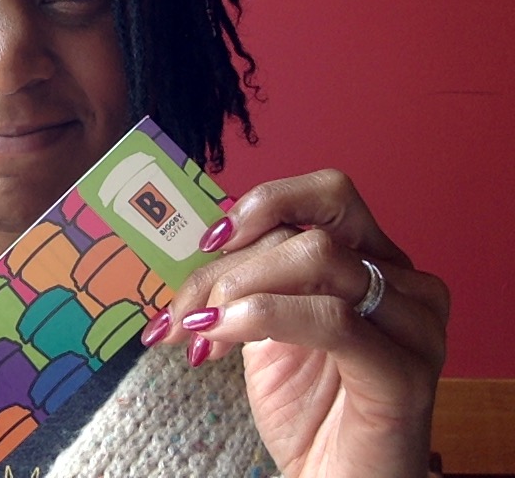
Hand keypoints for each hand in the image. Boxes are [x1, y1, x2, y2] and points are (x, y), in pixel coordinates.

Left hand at [143, 169, 449, 476]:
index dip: (263, 204)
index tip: (210, 239)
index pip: (325, 197)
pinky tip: (221, 337)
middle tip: (190, 306)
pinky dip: (262, 316)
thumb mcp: (266, 326)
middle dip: (235, 260)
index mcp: (377, 262)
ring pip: (318, 259)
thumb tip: (200, 243)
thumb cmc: (307, 408)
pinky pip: (330, 318)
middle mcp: (406, 283)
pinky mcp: (404, 373)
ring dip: (238, 288)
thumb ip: (250, 278)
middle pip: (315, 225)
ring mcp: (414, 326)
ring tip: (200, 331)